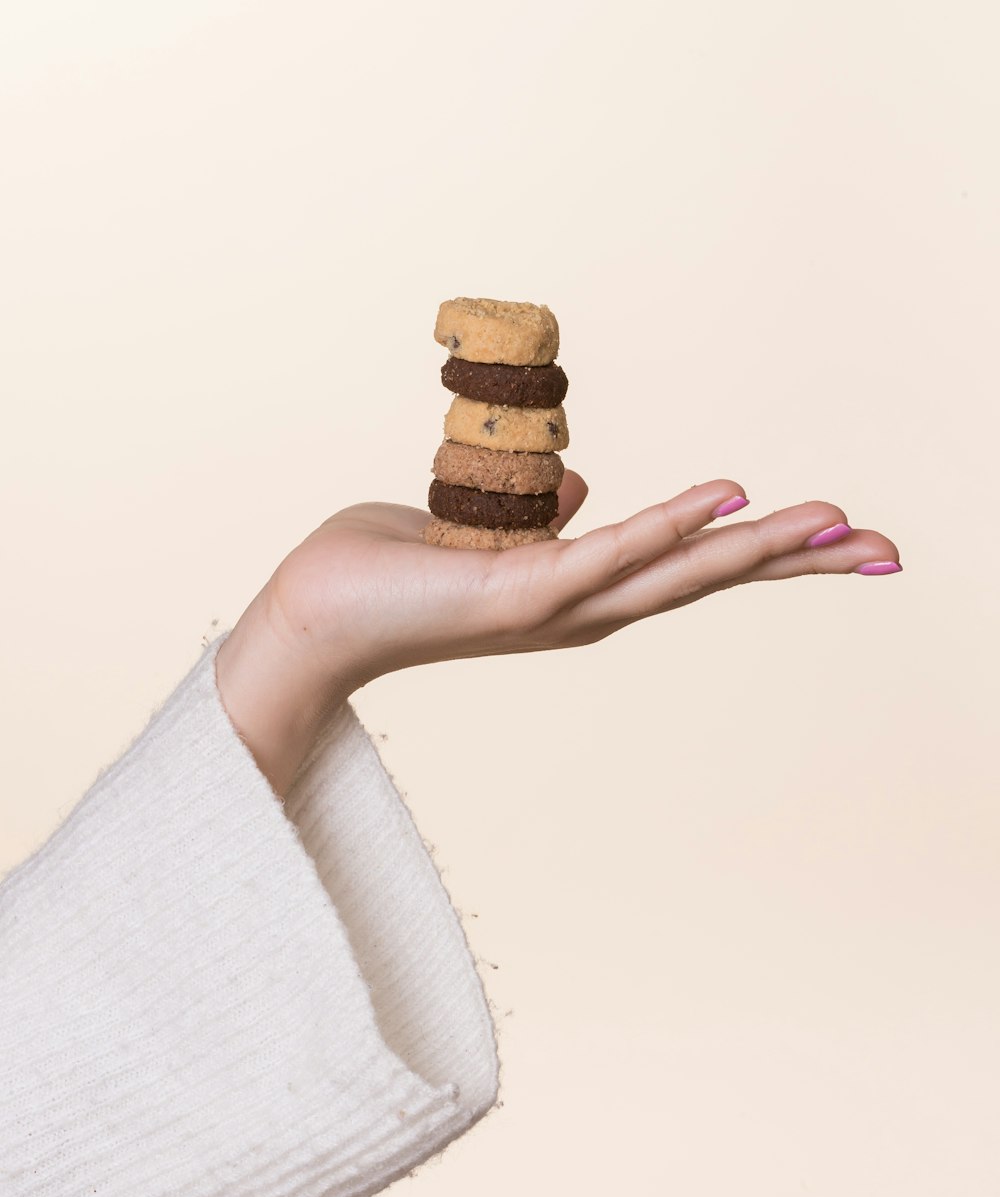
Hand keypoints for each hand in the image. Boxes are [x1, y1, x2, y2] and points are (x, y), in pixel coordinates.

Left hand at [215, 472, 900, 796]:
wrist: (317, 611)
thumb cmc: (395, 568)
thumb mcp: (486, 528)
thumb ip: (544, 513)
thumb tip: (581, 486)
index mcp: (580, 589)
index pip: (690, 564)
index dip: (765, 551)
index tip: (841, 535)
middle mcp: (583, 608)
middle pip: (709, 576)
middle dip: (798, 563)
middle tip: (888, 548)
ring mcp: (556, 607)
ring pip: (677, 571)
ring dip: (758, 544)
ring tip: (835, 522)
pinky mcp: (518, 593)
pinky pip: (605, 552)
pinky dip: (668, 525)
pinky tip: (726, 498)